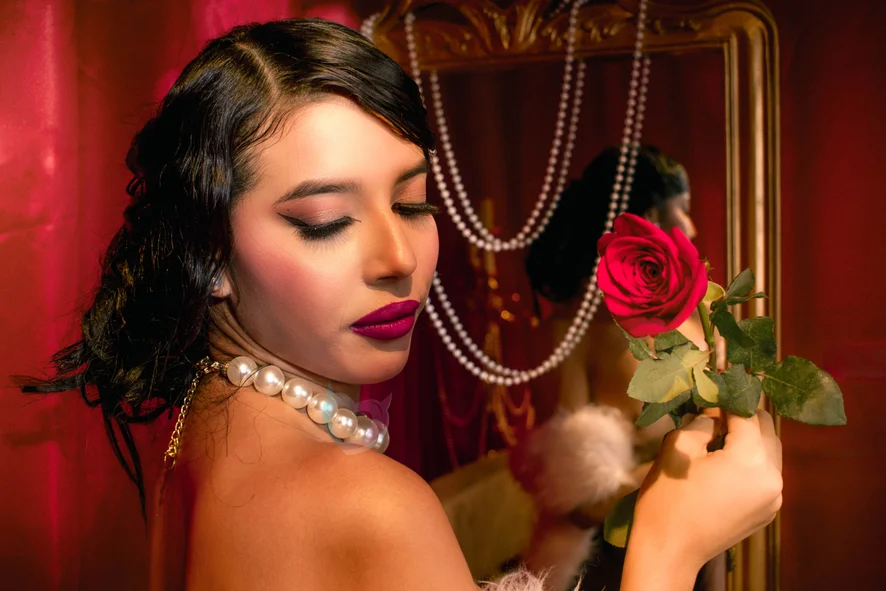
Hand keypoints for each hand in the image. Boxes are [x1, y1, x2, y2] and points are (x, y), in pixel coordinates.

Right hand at [630, 409, 782, 571]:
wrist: (669, 550)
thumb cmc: (667, 499)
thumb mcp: (678, 449)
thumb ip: (702, 422)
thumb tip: (714, 410)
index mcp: (751, 460)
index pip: (747, 413)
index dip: (729, 395)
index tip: (715, 381)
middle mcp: (772, 478)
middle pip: (766, 429)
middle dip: (741, 416)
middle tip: (712, 409)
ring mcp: (773, 498)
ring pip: (768, 451)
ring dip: (747, 437)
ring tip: (716, 436)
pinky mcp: (767, 511)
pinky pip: (764, 473)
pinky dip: (749, 460)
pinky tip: (722, 461)